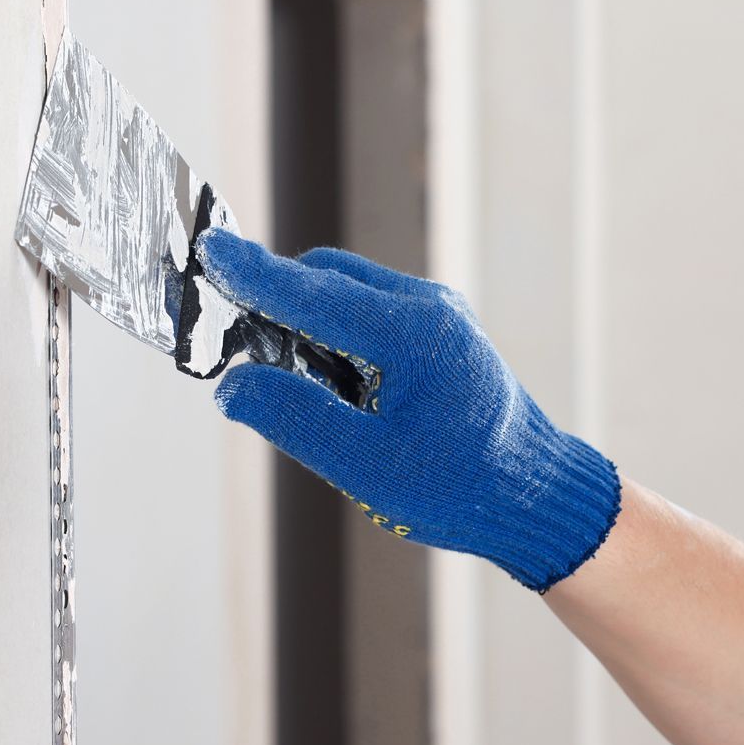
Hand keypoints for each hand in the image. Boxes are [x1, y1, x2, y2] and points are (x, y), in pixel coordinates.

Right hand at [196, 230, 619, 590]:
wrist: (533, 495)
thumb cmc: (462, 486)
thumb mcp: (368, 466)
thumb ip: (296, 419)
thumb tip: (234, 386)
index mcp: (413, 334)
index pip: (313, 291)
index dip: (254, 273)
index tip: (210, 249)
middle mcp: (428, 308)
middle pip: (326, 280)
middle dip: (276, 302)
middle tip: (238, 349)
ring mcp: (437, 315)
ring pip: (346, 294)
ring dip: (307, 323)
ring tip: (294, 386)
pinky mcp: (438, 332)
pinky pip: (369, 313)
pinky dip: (336, 336)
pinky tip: (334, 389)